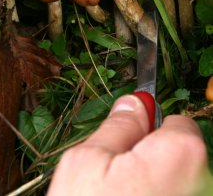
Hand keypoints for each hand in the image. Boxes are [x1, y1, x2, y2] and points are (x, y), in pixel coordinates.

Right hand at [47, 95, 208, 195]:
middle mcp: (203, 185)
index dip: (150, 129)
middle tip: (119, 181)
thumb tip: (133, 103)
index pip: (178, 123)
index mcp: (182, 156)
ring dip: (151, 186)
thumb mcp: (88, 161)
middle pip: (179, 157)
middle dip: (150, 159)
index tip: (131, 144)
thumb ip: (118, 125)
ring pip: (174, 184)